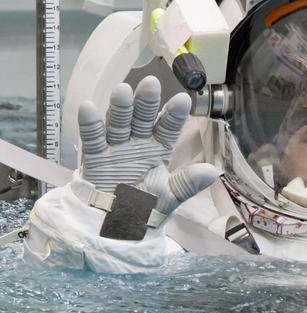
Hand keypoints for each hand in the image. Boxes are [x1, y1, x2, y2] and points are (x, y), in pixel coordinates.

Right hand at [78, 76, 217, 217]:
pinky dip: (90, 125)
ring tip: (122, 91)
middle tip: (151, 83)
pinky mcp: (95, 158)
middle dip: (146, 103)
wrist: (119, 229)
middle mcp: (137, 143)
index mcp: (157, 149)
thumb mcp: (169, 197)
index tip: (183, 100)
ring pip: (118, 124)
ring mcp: (115, 148)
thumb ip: (187, 184)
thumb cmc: (145, 209)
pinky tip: (88, 107)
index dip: (174, 115)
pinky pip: (93, 140)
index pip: (167, 128)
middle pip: (142, 119)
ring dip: (120, 108)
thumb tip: (213, 171)